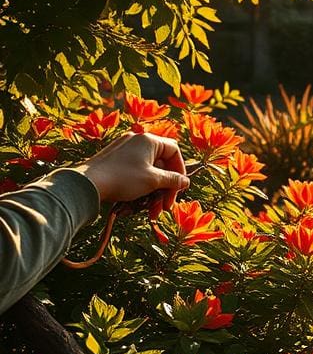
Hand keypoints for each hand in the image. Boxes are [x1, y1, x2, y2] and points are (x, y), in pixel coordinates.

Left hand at [75, 132, 189, 208]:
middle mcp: (137, 141)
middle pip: (161, 164)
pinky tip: (138, 204)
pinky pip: (135, 173)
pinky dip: (141, 188)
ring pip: (148, 172)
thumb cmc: (123, 179)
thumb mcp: (153, 180)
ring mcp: (124, 150)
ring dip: (153, 193)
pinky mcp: (114, 161)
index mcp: (149, 140)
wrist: (86, 183)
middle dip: (165, 189)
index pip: (174, 151)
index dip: (180, 170)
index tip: (179, 187)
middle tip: (165, 207)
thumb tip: (185, 181)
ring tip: (151, 212)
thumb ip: (173, 180)